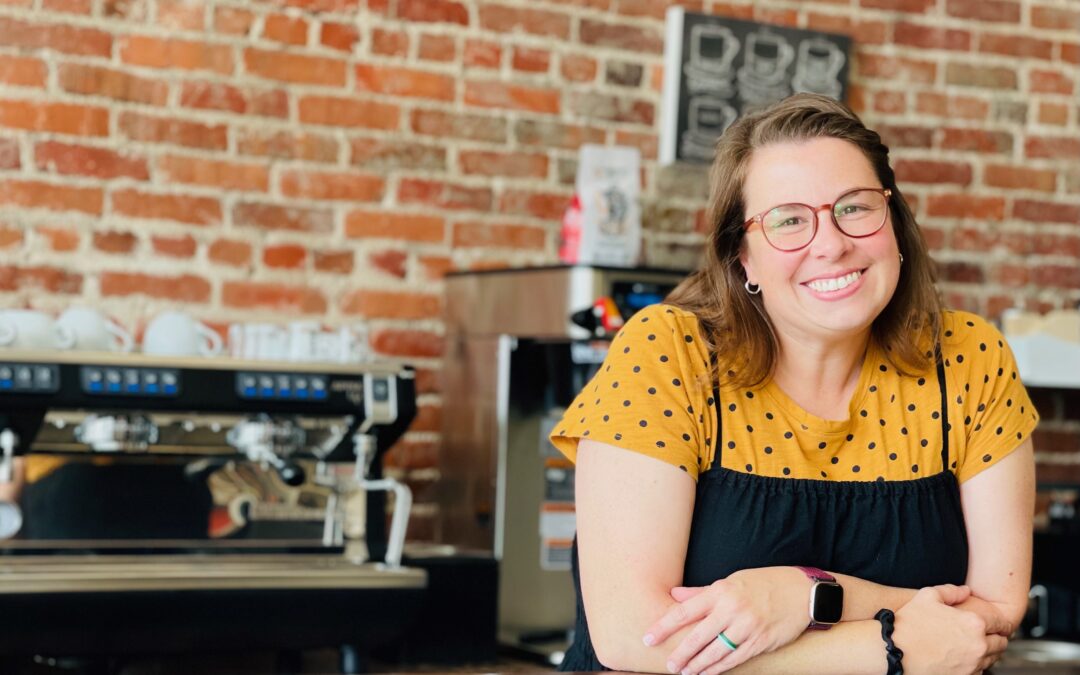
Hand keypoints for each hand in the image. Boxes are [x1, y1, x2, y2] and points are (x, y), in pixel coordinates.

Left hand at [642, 567, 810, 673]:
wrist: (801, 592)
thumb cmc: (762, 583)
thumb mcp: (731, 581)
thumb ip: (701, 592)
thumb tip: (674, 595)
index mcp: (721, 591)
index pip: (684, 611)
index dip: (664, 627)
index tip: (649, 638)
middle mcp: (732, 609)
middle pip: (698, 636)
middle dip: (680, 653)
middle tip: (668, 665)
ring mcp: (747, 627)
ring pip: (716, 652)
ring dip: (698, 665)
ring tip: (685, 672)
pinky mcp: (760, 641)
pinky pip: (735, 659)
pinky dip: (719, 668)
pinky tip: (707, 673)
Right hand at [893, 585, 1009, 674]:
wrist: (895, 653)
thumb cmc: (909, 625)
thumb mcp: (927, 597)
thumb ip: (951, 591)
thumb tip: (965, 591)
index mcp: (974, 623)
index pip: (1002, 624)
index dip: (999, 622)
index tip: (995, 623)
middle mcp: (979, 646)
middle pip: (1002, 644)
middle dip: (995, 638)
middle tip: (986, 634)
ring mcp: (973, 665)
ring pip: (993, 659)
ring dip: (987, 652)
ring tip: (972, 646)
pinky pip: (980, 672)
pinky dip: (976, 665)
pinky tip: (962, 658)